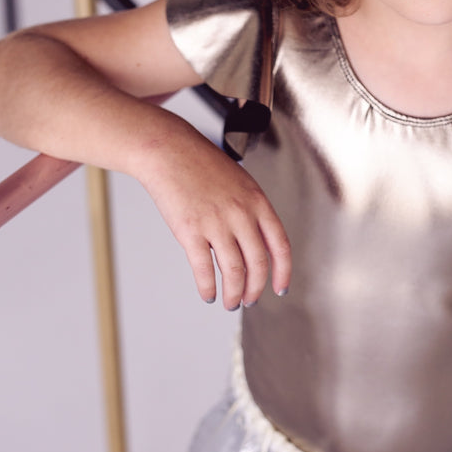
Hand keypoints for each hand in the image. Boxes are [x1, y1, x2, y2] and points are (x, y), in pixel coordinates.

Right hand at [137, 120, 290, 309]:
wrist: (169, 149)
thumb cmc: (201, 163)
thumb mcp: (240, 182)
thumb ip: (251, 210)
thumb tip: (254, 243)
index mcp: (257, 202)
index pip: (280, 246)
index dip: (283, 272)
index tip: (281, 288)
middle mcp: (241, 214)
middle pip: (258, 264)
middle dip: (255, 288)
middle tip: (250, 299)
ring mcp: (216, 223)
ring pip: (234, 272)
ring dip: (233, 294)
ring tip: (229, 302)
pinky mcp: (190, 231)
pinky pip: (204, 270)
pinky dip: (208, 288)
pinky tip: (208, 294)